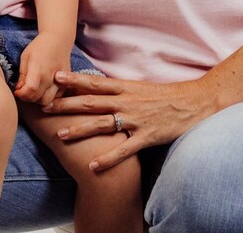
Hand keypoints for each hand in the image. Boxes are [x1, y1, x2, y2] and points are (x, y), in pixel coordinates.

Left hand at [13, 32, 70, 106]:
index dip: (21, 94)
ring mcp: (60, 81)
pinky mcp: (66, 83)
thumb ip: (22, 75)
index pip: (30, 90)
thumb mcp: (26, 57)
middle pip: (37, 98)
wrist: (58, 40)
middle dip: (27, 98)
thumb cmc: (39, 47)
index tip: (17, 91)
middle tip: (24, 91)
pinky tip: (43, 91)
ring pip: (47, 101)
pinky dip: (48, 98)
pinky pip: (56, 98)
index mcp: (39, 69)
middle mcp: (51, 77)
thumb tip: (19, 90)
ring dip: (38, 100)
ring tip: (33, 92)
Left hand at [43, 72, 217, 170]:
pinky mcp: (147, 136)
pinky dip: (108, 158)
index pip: (96, 83)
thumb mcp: (142, 88)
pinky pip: (124, 149)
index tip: (55, 77)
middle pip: (93, 102)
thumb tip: (100, 89)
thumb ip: (121, 90)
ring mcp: (137, 119)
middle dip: (68, 105)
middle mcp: (128, 101)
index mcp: (127, 88)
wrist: (196, 103)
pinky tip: (93, 166)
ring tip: (61, 135)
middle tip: (46, 107)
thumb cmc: (168, 96)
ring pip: (104, 124)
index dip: (75, 80)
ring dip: (81, 130)